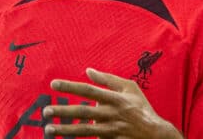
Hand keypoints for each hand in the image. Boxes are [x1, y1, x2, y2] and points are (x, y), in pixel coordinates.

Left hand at [43, 68, 182, 138]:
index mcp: (116, 98)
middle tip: (46, 111)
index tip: (53, 84)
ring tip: (49, 129)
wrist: (156, 134)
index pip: (88, 90)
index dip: (70, 87)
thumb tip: (88, 71)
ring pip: (84, 130)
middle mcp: (112, 114)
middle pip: (83, 112)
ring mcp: (111, 131)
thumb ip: (108, 79)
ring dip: (65, 130)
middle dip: (63, 111)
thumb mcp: (130, 88)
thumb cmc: (142, 108)